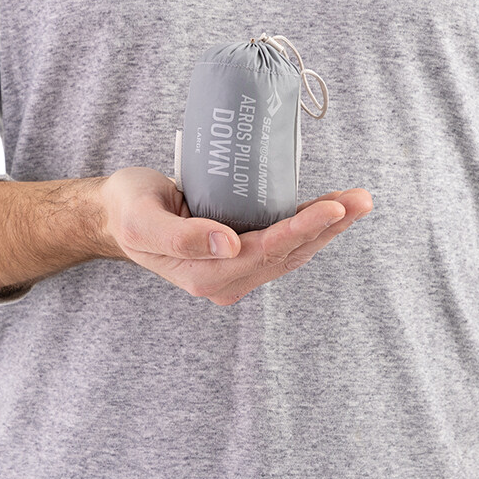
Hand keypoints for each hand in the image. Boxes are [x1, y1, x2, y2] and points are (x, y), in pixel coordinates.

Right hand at [99, 166, 372, 305]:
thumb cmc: (127, 210)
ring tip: (358, 201)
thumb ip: (182, 237)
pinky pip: (282, 241)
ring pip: (293, 250)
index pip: (266, 252)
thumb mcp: (144, 220)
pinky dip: (309, 224)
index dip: (302, 229)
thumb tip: (230, 244)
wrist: (117, 215)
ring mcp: (236, 268)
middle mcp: (227, 278)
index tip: (333, 207)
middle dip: (328, 226)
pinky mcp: (241, 252)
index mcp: (206, 276)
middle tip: (361, 199)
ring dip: (327, 227)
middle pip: (289, 253)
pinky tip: (332, 208)